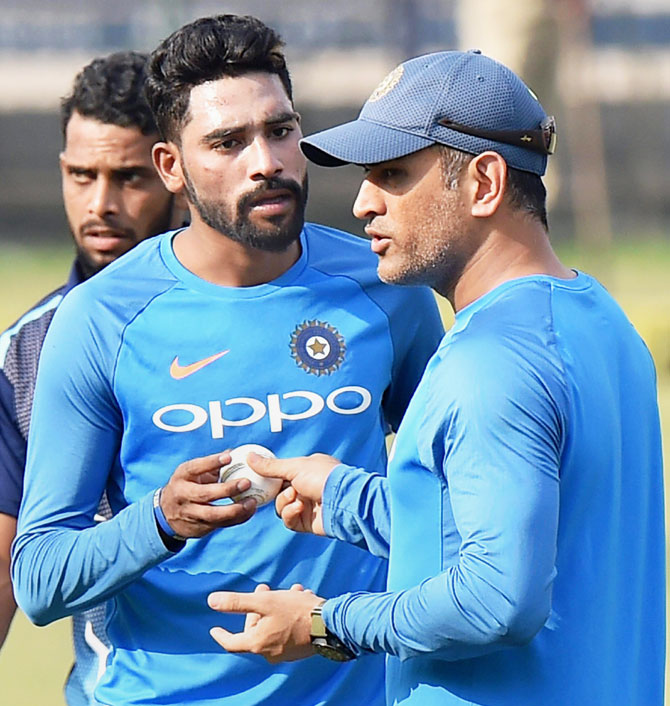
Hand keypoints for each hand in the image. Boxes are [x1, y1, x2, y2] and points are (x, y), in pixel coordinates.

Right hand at [160, 451, 256, 537]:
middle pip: (205, 494)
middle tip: (246, 482)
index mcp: (182, 476)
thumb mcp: (193, 472)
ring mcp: (190, 513)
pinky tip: (249, 511)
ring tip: (251, 502)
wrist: (167, 513)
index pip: (195, 467)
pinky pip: (220, 524)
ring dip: (235, 509)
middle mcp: (183, 495)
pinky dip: (237, 518)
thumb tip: (235, 451)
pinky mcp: (199, 527)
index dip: (212, 462)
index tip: (229, 457)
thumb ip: (213, 464)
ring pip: (213, 514)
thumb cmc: (187, 486)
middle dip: (227, 489)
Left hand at [208, 584, 322, 662]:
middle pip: (255, 629)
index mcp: (257, 643)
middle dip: (258, 608)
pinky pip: (286, 631)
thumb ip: (237, 602)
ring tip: (290, 591)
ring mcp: (285, 653)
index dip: (221, 635)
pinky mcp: (298, 649)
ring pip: (273, 626)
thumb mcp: (265, 602)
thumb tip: (211, 601)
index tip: (214, 629)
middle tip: (266, 590)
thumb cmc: (296, 612)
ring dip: (277, 608)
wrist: (330, 624)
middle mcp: (269, 653)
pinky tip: (300, 598)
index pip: (231, 643)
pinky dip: (288, 615)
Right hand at [247, 453, 339, 534]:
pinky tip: (299, 508)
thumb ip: (270, 466)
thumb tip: (250, 456)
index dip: (270, 476)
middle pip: (279, 492)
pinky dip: (290, 514)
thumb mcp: (294, 467)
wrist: (342, 501)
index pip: (282, 473)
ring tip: (295, 497)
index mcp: (307, 469)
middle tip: (274, 489)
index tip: (258, 478)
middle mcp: (307, 486)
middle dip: (276, 492)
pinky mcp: (307, 522)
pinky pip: (289, 520)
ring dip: (284, 502)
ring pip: (281, 507)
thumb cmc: (323, 477)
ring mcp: (307, 504)